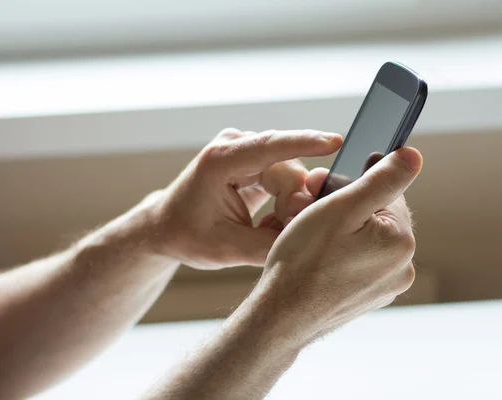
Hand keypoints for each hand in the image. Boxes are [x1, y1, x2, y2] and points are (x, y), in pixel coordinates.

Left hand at [146, 128, 342, 268]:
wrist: (166, 226)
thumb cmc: (187, 235)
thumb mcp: (226, 250)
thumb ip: (269, 245)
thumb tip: (310, 235)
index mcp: (220, 161)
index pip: (271, 146)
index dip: (305, 143)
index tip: (336, 142)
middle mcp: (234, 145)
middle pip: (288, 167)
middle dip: (294, 202)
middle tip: (279, 229)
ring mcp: (245, 148)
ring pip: (291, 172)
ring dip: (289, 203)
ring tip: (269, 226)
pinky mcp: (254, 157)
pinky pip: (286, 176)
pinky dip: (285, 199)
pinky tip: (271, 217)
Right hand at [256, 147, 421, 341]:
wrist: (282, 316)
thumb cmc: (303, 261)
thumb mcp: (341, 208)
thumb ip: (381, 180)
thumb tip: (412, 156)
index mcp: (401, 242)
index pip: (386, 192)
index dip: (351, 185)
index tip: (321, 192)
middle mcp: (402, 267)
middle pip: (376, 216)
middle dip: (345, 208)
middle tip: (309, 211)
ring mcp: (386, 286)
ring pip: (366, 239)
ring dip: (342, 231)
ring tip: (311, 239)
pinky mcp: (370, 297)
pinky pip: (359, 262)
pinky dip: (341, 255)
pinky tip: (318, 260)